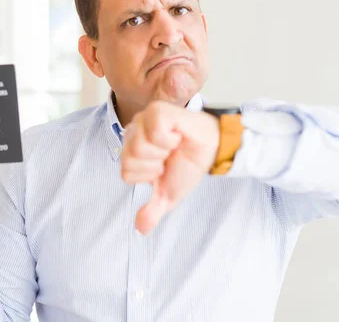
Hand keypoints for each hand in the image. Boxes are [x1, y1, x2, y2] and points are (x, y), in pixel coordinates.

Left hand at [120, 101, 219, 234]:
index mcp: (131, 150)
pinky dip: (169, 139)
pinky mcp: (159, 111)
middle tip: (169, 156)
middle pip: (130, 159)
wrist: (212, 151)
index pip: (126, 172)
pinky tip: (177, 135)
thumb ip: (153, 210)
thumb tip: (141, 229)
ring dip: (163, 152)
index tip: (163, 167)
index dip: (148, 176)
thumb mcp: (169, 194)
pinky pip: (154, 131)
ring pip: (139, 146)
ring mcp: (144, 119)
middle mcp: (134, 131)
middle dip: (155, 165)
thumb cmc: (188, 165)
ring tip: (173, 145)